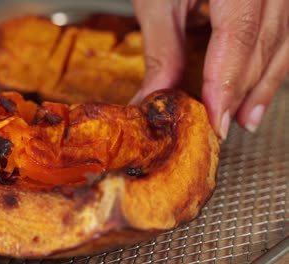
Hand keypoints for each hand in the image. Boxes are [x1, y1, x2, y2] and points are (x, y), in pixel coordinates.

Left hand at [131, 0, 288, 139]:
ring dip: (266, 83)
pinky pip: (285, 30)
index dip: (228, 83)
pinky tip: (261, 85)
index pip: (240, 37)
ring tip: (246, 116)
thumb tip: (157, 95)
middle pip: (266, 42)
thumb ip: (162, 48)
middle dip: (244, 89)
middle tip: (224, 125)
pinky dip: (273, 61)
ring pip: (285, 40)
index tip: (216, 120)